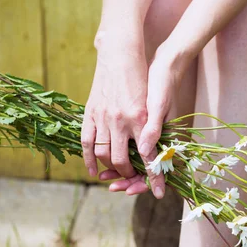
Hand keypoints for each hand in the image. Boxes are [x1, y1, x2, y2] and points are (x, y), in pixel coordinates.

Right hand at [81, 34, 165, 196]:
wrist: (121, 53)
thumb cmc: (143, 77)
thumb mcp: (155, 102)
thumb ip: (155, 129)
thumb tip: (151, 153)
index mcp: (140, 118)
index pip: (148, 156)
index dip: (154, 177)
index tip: (159, 193)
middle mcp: (120, 120)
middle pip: (122, 161)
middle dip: (129, 175)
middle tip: (135, 178)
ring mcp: (103, 117)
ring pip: (104, 154)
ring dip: (111, 168)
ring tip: (119, 173)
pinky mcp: (91, 112)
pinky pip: (86, 142)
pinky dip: (89, 159)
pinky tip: (92, 170)